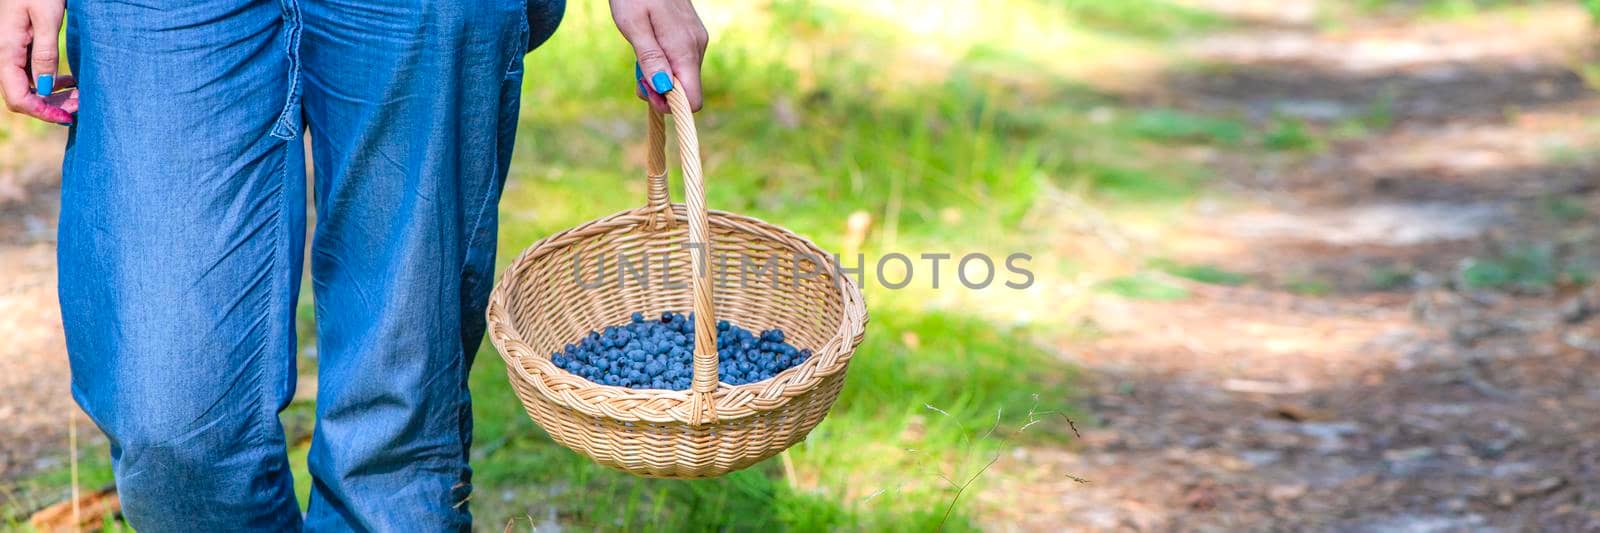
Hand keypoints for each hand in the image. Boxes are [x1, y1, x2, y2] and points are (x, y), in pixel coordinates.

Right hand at [0, 0, 73, 123]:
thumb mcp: (47, 18)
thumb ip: (45, 53)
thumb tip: (46, 88)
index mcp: (7, 51)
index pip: (17, 98)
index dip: (41, 112)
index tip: (68, 117)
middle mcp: (5, 55)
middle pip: (23, 96)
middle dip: (51, 107)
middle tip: (82, 106)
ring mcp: (12, 51)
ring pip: (29, 87)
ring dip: (54, 96)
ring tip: (81, 96)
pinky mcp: (21, 47)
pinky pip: (32, 74)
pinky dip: (52, 83)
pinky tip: (70, 82)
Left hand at [609, 0, 706, 113]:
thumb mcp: (634, 26)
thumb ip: (651, 58)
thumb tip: (664, 89)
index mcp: (685, 48)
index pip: (692, 99)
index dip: (670, 104)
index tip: (647, 90)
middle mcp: (697, 47)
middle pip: (686, 89)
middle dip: (660, 90)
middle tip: (636, 74)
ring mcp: (696, 40)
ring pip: (682, 76)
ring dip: (659, 76)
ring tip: (638, 56)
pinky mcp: (691, 35)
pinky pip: (681, 62)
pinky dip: (664, 63)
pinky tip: (649, 47)